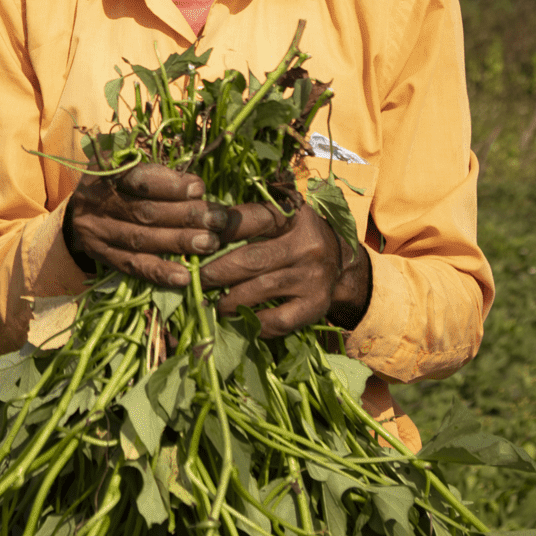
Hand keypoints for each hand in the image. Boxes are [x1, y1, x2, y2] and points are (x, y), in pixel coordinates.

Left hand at [63, 166, 370, 336]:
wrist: (343, 263)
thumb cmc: (296, 234)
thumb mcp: (281, 213)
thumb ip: (247, 214)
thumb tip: (197, 215)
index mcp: (293, 216)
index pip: (251, 219)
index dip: (219, 227)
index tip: (194, 235)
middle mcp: (306, 245)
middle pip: (250, 259)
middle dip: (214, 271)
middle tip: (193, 278)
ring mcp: (313, 278)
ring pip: (259, 290)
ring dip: (227, 299)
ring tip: (209, 301)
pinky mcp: (316, 306)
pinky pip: (277, 320)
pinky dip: (252, 323)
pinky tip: (237, 320)